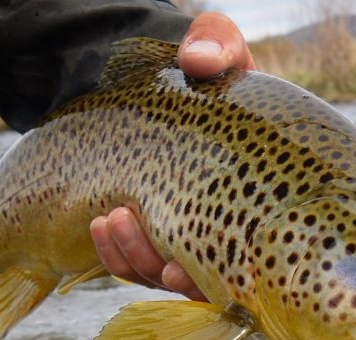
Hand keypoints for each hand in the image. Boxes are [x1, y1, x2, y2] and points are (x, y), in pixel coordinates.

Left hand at [91, 13, 254, 300]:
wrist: (173, 82)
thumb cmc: (206, 71)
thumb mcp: (217, 48)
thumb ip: (216, 44)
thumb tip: (200, 60)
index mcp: (254, 198)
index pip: (246, 257)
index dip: (217, 278)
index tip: (180, 268)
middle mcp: (226, 226)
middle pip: (199, 280)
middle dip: (163, 268)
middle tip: (134, 229)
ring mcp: (190, 234)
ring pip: (163, 275)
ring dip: (134, 260)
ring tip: (110, 220)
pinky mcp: (157, 236)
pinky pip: (138, 265)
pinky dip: (117, 255)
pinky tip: (101, 226)